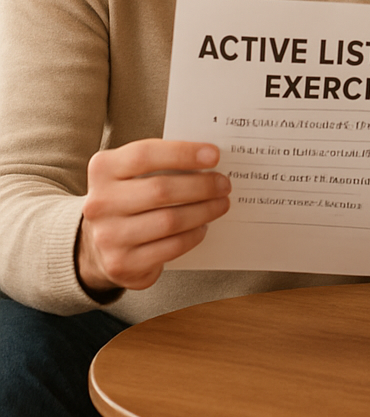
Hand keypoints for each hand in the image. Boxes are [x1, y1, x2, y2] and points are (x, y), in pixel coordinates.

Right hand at [77, 140, 230, 294]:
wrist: (97, 243)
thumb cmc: (129, 196)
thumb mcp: (134, 172)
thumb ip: (163, 161)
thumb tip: (209, 157)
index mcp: (103, 169)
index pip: (144, 155)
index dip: (183, 153)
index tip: (214, 155)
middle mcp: (100, 203)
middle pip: (161, 190)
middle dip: (201, 186)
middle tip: (224, 184)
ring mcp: (108, 236)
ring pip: (169, 221)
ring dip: (204, 211)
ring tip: (221, 204)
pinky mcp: (121, 263)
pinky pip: (170, 247)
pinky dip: (193, 235)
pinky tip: (203, 226)